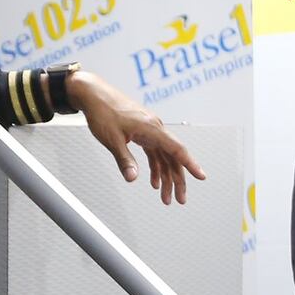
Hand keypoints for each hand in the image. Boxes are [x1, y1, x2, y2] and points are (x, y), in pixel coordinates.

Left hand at [66, 71, 205, 204]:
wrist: (93, 94)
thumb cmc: (103, 112)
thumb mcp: (112, 140)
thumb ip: (125, 160)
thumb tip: (133, 178)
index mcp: (152, 128)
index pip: (177, 149)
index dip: (190, 164)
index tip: (201, 176)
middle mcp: (155, 128)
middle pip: (173, 157)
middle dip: (177, 180)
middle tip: (179, 199)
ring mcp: (149, 130)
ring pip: (164, 157)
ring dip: (165, 177)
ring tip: (165, 197)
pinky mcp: (142, 132)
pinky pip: (154, 152)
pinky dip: (155, 167)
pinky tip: (154, 181)